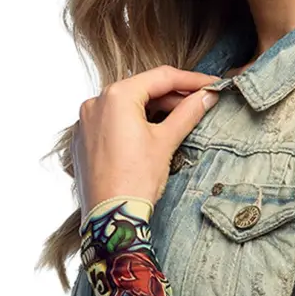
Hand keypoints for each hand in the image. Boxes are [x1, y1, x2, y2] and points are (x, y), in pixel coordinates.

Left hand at [73, 66, 222, 209]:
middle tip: (200, 102)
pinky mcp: (84, 140)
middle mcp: (95, 103)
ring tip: (181, 119)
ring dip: (156, 109)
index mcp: (116, 96)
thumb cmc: (135, 180)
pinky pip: (114, 122)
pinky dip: (135, 123)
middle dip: (173, 96)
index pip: (161, 77)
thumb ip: (188, 113)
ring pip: (128, 106)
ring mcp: (86, 122)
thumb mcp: (166, 141)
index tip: (211, 84)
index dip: (191, 80)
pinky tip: (154, 133)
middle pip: (143, 89)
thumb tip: (206, 96)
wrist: (112, 218)